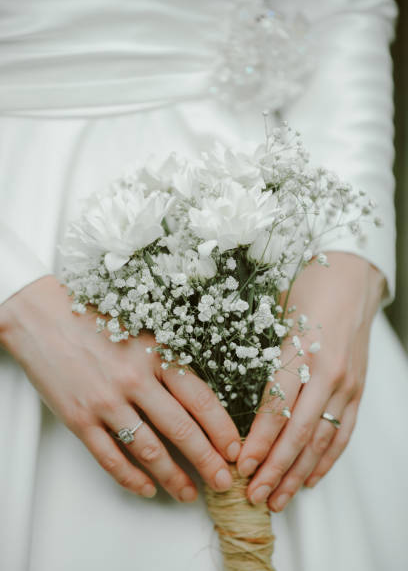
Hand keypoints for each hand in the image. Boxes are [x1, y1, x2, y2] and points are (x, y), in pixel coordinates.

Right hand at [0, 275, 241, 501]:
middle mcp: (134, 380)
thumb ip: (167, 363)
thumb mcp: (142, 333)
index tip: (235, 448)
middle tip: (224, 481)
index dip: (221, 428)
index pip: (200, 399)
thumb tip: (196, 401)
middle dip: (208, 461)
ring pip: (148, 450)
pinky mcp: (79, 419)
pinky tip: (146, 489)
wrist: (44, 318)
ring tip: (189, 493)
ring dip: (173, 477)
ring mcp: (106, 402)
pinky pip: (110, 457)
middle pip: (181, 430)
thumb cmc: (96, 322)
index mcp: (155, 355)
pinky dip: (131, 478)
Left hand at [236, 252, 384, 510]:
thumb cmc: (307, 290)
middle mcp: (328, 373)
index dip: (258, 439)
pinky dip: (328, 459)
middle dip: (276, 468)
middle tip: (254, 494)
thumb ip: (263, 356)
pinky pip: (344, 432)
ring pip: (322, 439)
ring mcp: (347, 384)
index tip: (241, 465)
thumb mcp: (279, 315)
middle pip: (299, 432)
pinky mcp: (358, 390)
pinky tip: (312, 478)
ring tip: (279, 498)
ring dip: (299, 472)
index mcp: (302, 352)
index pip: (276, 406)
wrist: (351, 276)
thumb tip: (236, 397)